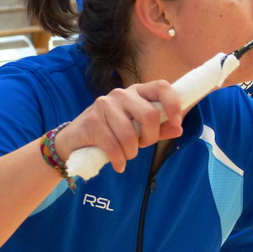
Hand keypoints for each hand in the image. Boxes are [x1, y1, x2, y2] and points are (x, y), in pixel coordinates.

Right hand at [55, 80, 183, 171]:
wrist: (74, 141)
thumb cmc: (113, 133)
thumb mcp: (139, 130)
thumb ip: (159, 128)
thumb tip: (178, 129)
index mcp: (137, 91)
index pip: (162, 87)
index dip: (174, 104)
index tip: (177, 122)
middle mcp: (121, 93)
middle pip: (150, 115)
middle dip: (149, 138)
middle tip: (141, 146)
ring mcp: (105, 105)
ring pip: (131, 134)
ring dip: (131, 152)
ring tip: (126, 156)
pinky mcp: (92, 121)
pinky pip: (114, 146)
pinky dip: (119, 160)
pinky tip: (118, 164)